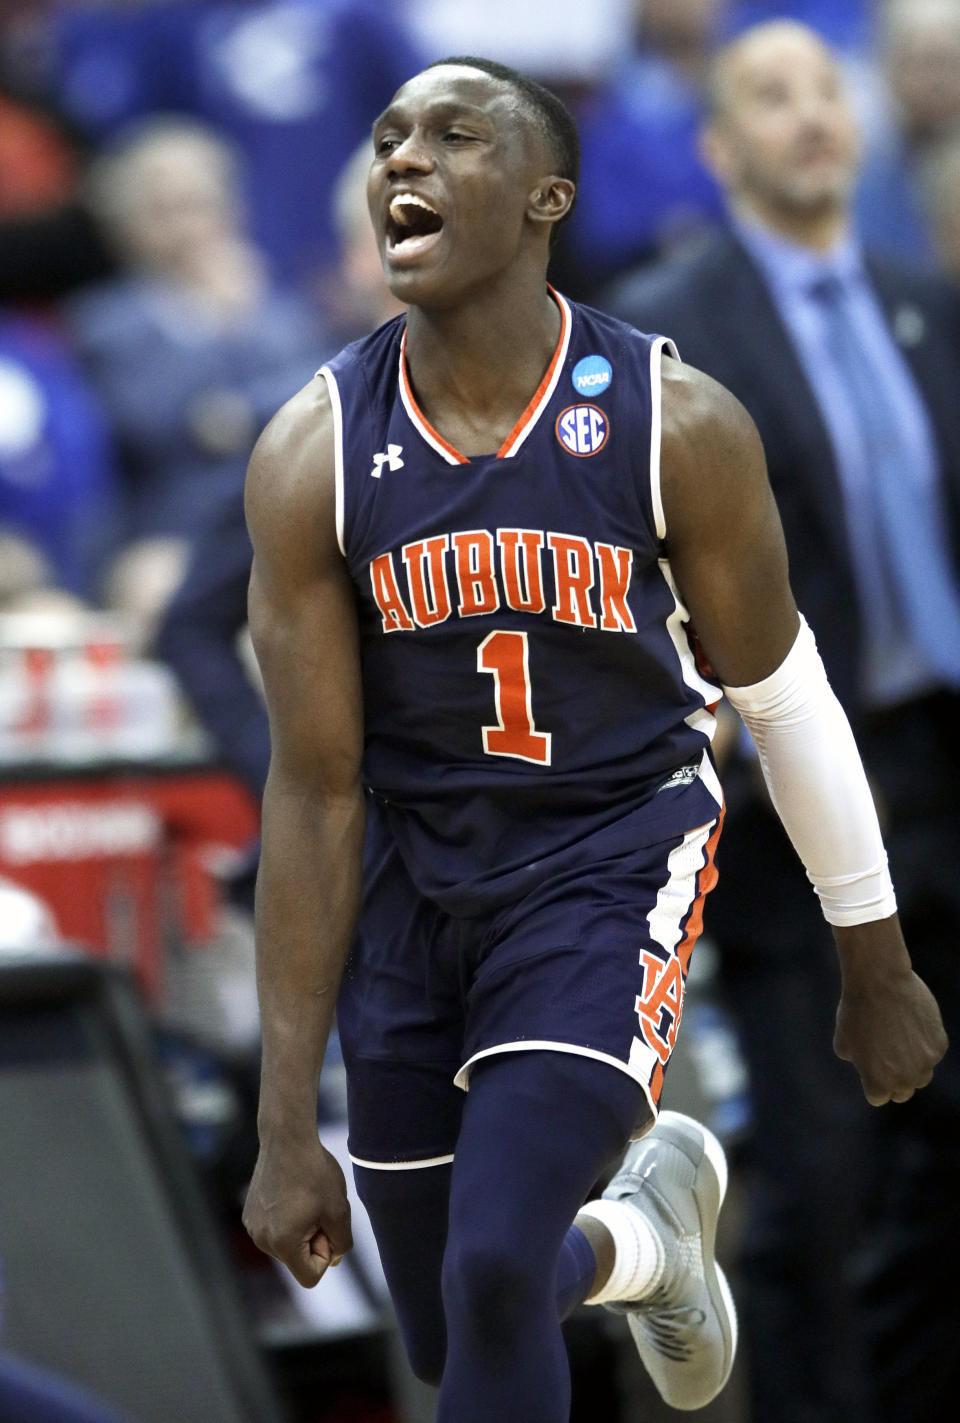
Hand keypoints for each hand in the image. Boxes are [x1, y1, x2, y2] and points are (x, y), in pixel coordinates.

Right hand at [243, 1135, 352, 1287]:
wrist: (287, 1139)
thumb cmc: (315, 1173)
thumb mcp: (339, 1211)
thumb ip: (341, 1243)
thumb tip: (332, 1259)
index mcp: (283, 1244)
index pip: (310, 1277)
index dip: (326, 1254)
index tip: (326, 1225)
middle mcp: (262, 1240)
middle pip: (297, 1260)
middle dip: (312, 1241)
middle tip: (317, 1207)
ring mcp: (253, 1226)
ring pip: (286, 1245)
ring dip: (301, 1229)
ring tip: (304, 1198)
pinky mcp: (250, 1213)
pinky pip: (275, 1230)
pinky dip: (287, 1219)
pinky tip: (291, 1192)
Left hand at [833, 920, 947, 1103]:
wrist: (879, 981)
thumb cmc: (855, 1011)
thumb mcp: (843, 1043)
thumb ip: (859, 1063)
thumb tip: (870, 1067)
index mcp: (878, 1084)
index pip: (878, 1097)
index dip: (871, 1079)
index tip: (868, 1063)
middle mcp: (905, 1080)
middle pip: (902, 1092)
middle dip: (893, 1078)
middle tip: (885, 1055)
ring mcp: (925, 1064)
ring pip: (921, 1076)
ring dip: (912, 1065)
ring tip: (897, 1040)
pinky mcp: (939, 1045)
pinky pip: (932, 1053)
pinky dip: (924, 1044)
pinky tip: (910, 1024)